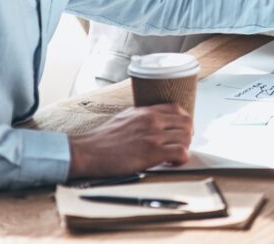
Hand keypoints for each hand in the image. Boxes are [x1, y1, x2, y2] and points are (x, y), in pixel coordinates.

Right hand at [67, 104, 192, 178]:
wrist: (86, 151)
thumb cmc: (102, 139)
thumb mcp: (125, 118)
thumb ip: (143, 118)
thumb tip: (156, 122)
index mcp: (146, 111)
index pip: (178, 109)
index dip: (184, 122)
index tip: (181, 131)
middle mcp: (152, 120)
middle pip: (187, 123)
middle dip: (187, 136)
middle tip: (180, 146)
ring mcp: (153, 136)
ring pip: (186, 138)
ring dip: (184, 148)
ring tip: (174, 157)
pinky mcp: (152, 152)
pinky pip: (180, 153)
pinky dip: (181, 159)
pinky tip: (171, 164)